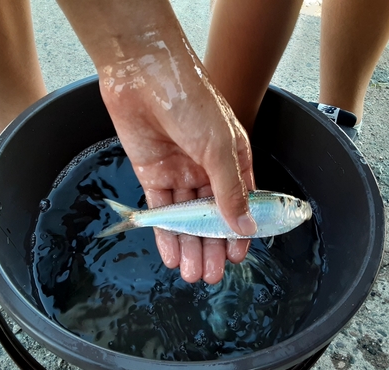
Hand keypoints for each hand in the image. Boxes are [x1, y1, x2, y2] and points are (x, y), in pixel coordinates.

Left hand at [58, 0, 255, 283]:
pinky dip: (165, 233)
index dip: (240, 231)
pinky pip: (160, 210)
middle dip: (212, 247)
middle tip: (211, 275)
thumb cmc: (191, 103)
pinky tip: (170, 255)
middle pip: (211, 215)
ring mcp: (179, 172)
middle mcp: (207, 168)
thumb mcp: (219, 147)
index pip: (241, 202)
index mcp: (232, 158)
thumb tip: (244, 225)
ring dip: (189, 246)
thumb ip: (230, 188)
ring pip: (186, 218)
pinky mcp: (153, 174)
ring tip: (191, 274)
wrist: (144, 76)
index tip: (238, 256)